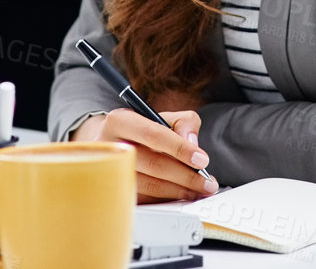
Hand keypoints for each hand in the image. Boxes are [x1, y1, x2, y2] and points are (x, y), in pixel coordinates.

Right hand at [73, 108, 215, 201]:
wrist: (109, 144)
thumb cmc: (140, 131)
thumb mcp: (162, 117)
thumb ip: (184, 122)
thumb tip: (192, 142)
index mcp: (120, 121)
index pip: (153, 135)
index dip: (180, 148)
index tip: (202, 160)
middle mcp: (110, 147)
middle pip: (153, 164)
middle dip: (186, 176)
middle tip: (206, 182)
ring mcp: (109, 173)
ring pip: (149, 186)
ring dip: (178, 191)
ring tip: (198, 191)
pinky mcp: (113, 192)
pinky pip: (144, 200)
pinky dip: (166, 199)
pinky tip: (180, 195)